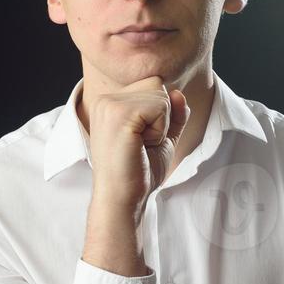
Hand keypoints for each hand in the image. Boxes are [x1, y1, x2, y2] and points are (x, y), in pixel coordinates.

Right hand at [88, 76, 189, 210]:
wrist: (123, 200)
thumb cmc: (139, 174)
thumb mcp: (163, 138)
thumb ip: (172, 114)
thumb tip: (178, 93)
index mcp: (110, 104)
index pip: (152, 86)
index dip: (160, 115)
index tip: (141, 141)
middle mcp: (105, 100)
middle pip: (157, 84)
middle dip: (162, 116)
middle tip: (142, 144)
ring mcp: (109, 104)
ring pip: (161, 94)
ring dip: (161, 124)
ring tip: (140, 145)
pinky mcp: (118, 113)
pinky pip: (161, 105)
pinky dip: (160, 129)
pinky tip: (140, 146)